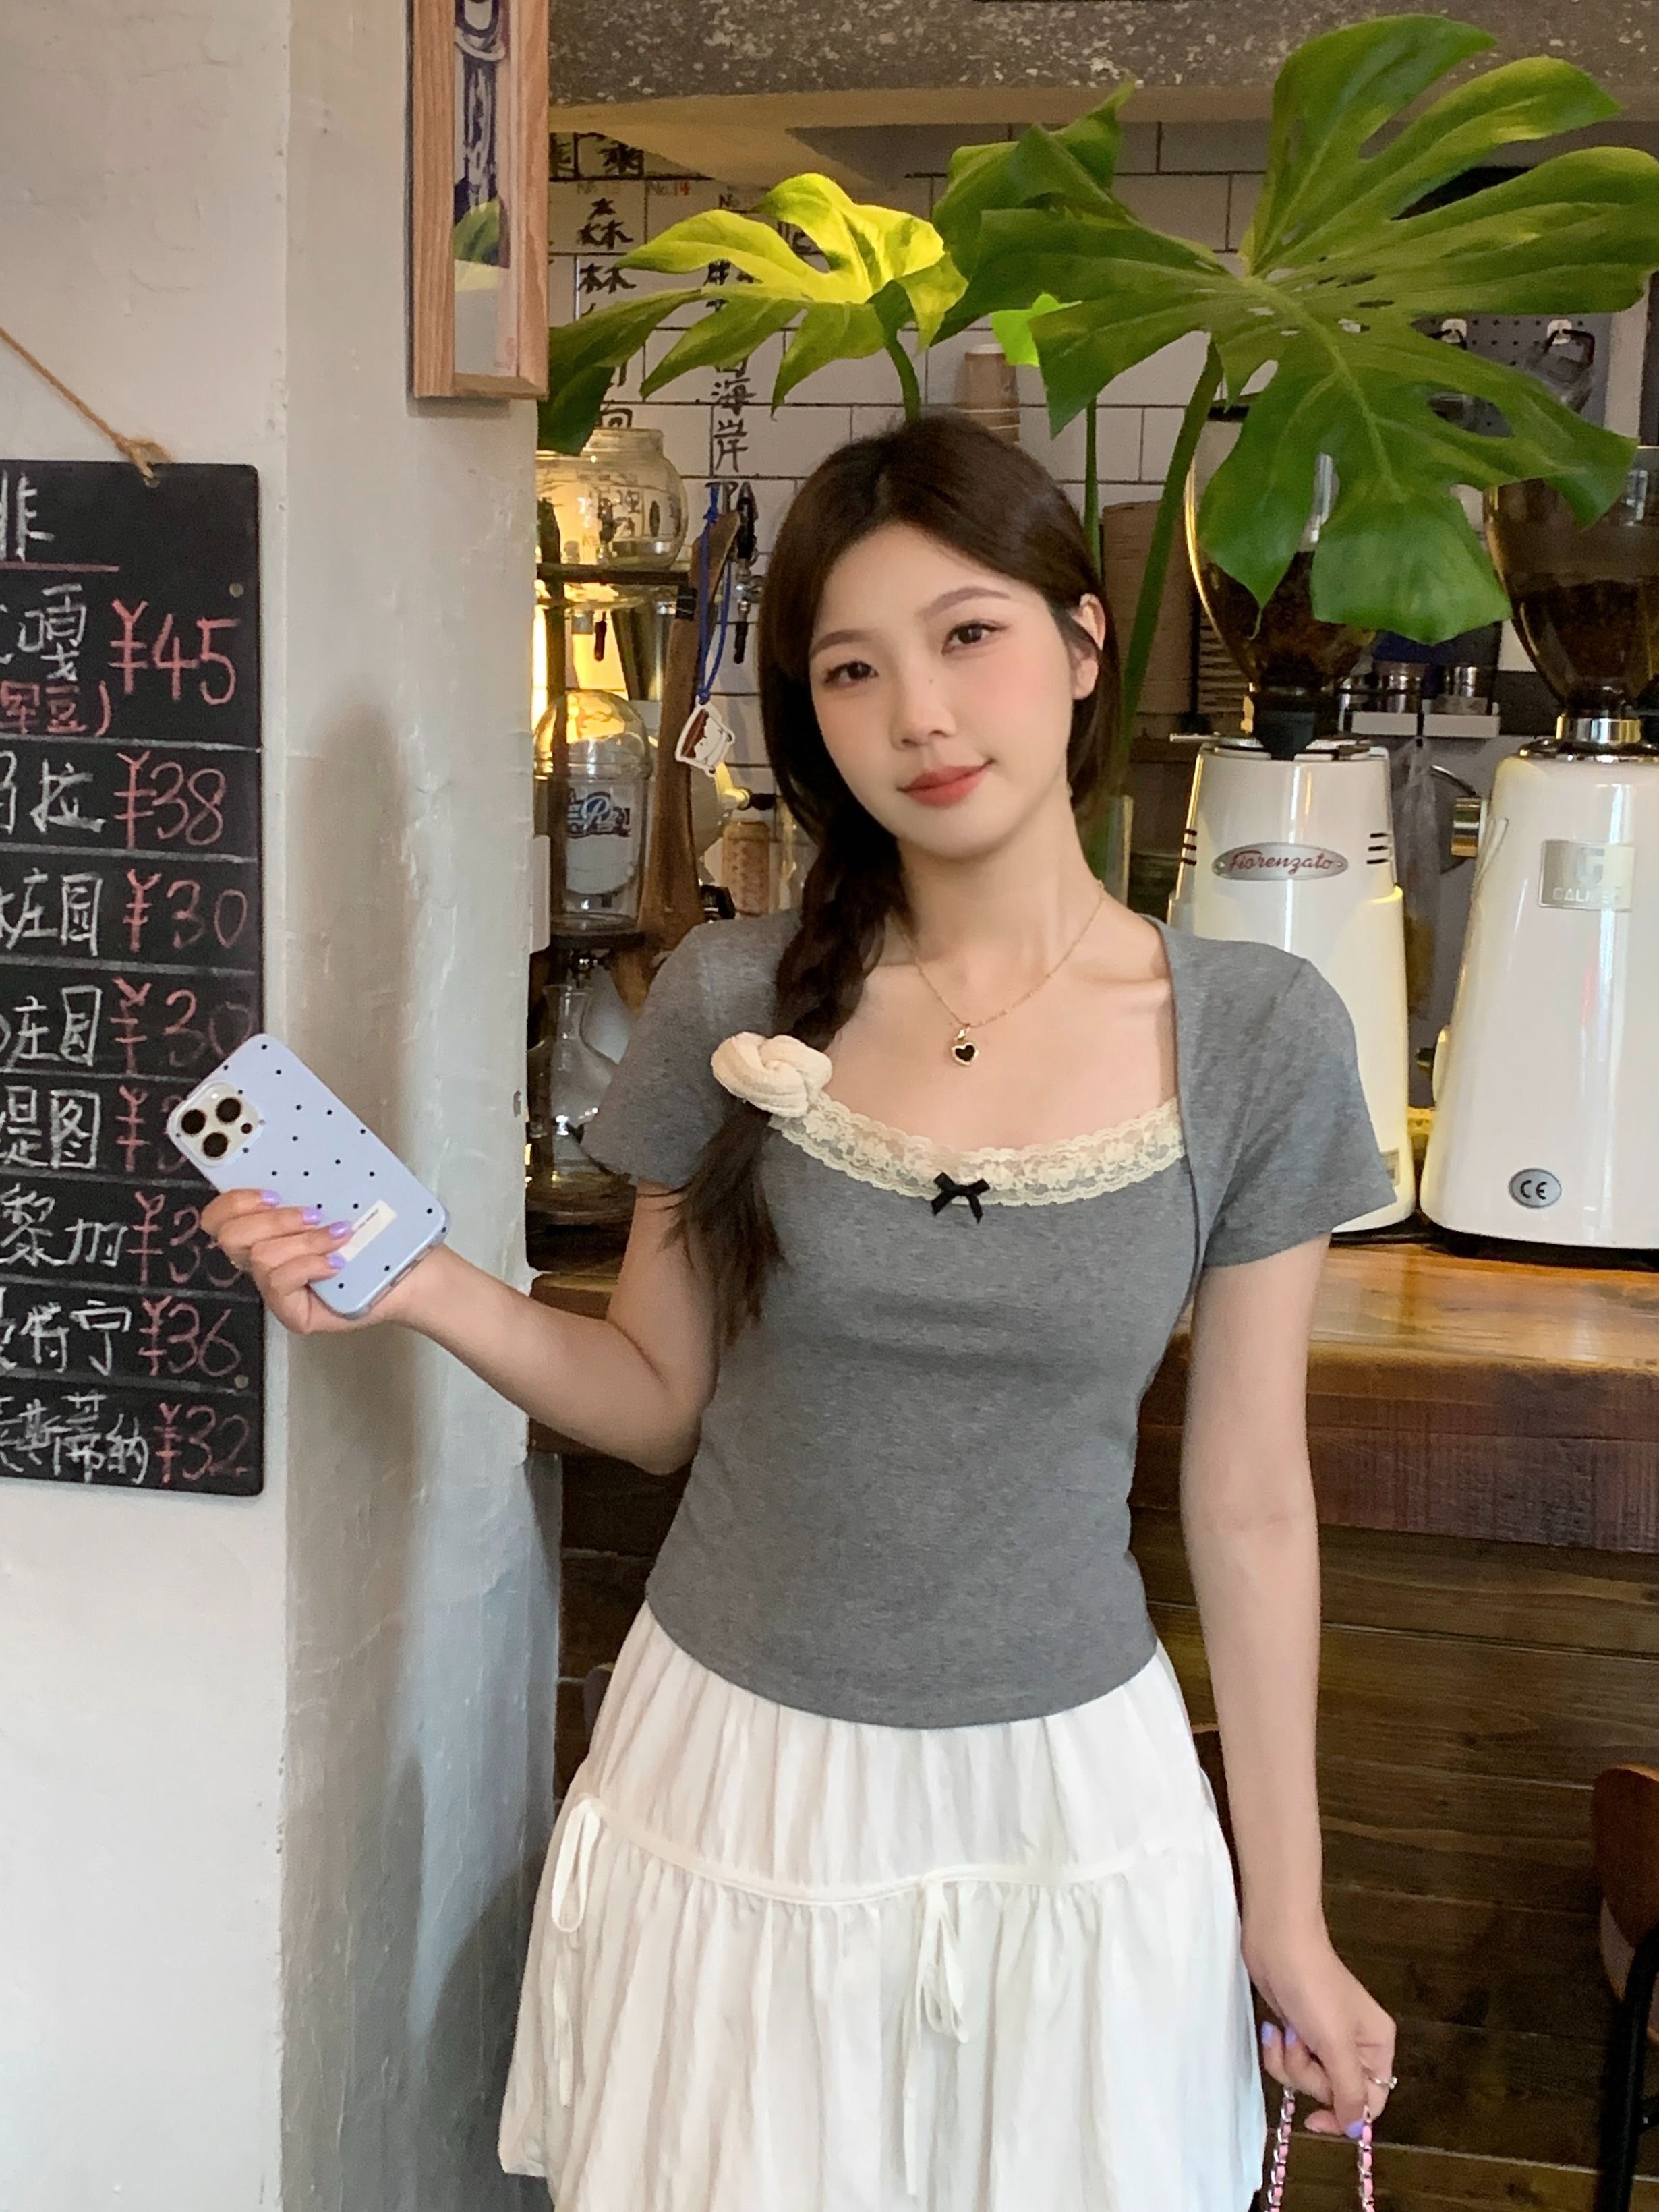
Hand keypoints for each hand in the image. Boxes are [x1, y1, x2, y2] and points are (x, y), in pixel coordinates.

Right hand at [201, 1188, 440, 1336]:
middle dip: (273, 1219)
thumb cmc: (380, 1233)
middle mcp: (264, 1256)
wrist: (415, 1270)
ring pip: (260, 1257)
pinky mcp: (291, 1312)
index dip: (233, 1199)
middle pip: (229, 1235)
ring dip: (304, 1242)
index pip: (220, 1214)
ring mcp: (275, 1287)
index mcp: (267, 1226)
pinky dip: (309, 1266)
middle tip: (313, 1213)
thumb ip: (312, 1178)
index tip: (269, 1190)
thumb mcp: (343, 1195)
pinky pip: (278, 1283)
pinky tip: (337, 1263)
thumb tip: (298, 1145)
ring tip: (339, 1237)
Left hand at [1245, 1921, 1395, 2140]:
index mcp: (1377, 2047)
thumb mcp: (1336, 2043)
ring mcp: (1324, 2039)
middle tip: (1303, 2044)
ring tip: (1289, 2031)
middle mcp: (1355, 2046)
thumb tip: (1357, 2129)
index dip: (1343, 2115)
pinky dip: (1277, 2050)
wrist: (1276, 1943)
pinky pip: (1288, 2063)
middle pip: (1333, 2092)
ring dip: (1290, 2061)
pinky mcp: (1299, 2032)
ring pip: (1306, 2079)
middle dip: (1309, 2074)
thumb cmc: (1312, 1988)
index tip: (1315, 2120)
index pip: (1371, 2102)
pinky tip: (1276, 2027)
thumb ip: (1349, 2090)